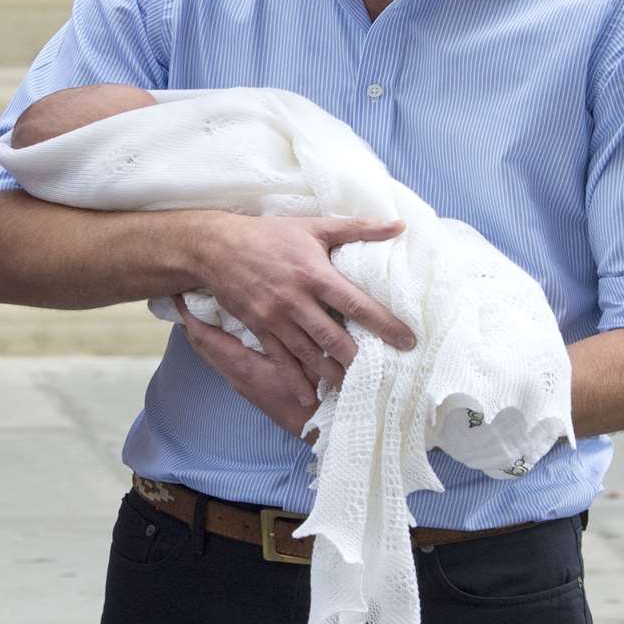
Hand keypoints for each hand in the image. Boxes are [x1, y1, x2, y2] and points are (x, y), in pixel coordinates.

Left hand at [175, 295, 318, 437]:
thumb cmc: (315, 394)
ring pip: (212, 353)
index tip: (180, 293)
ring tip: (205, 306)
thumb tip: (271, 304)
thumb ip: (286, 334)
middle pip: (202, 344)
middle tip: (188, 294)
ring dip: (206, 330)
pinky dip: (219, 341)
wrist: (322, 428)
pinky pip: (225, 359)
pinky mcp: (250, 387)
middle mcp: (235, 374)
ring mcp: (241, 383)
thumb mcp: (304, 359)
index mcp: (241, 365)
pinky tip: (232, 329)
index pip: (203, 336)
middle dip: (192, 319)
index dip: (188, 314)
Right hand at [192, 214, 413, 393]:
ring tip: (355, 388)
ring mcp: (275, 318)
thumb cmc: (269, 235)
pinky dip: (295, 380)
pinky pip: (280, 360)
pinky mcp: (259, 328)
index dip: (383, 324)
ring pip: (309, 354)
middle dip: (359, 359)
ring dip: (332, 374)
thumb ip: (358, 228)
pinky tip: (309, 397)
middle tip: (385, 376)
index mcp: (314, 273)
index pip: (356, 303)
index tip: (407, 341)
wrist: (216, 247)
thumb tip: (400, 225)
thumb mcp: (313, 226)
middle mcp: (296, 300)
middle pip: (333, 337)